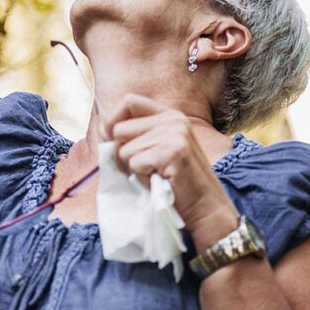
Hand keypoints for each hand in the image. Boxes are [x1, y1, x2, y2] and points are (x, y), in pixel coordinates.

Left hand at [105, 94, 239, 237]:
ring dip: (133, 169)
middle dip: (121, 154)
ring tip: (154, 176)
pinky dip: (141, 178)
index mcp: (170, 115)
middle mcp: (173, 119)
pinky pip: (133, 163)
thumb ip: (136, 135)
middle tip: (142, 169)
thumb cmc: (175, 183)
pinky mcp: (172, 151)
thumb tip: (103, 129)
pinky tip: (159, 181)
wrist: (206, 207)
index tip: (110, 139)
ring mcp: (174, 134)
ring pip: (123, 149)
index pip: (129, 102)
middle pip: (119, 129)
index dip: (113, 119)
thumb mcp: (158, 149)